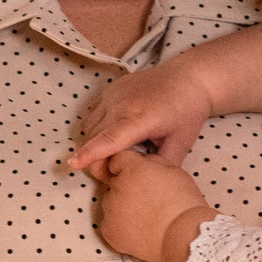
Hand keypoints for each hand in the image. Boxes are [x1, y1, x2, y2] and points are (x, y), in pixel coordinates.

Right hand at [71, 57, 215, 177]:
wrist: (188, 78)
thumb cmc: (187, 112)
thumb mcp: (180, 144)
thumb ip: (159, 166)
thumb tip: (141, 183)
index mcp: (141, 118)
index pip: (109, 138)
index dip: (91, 153)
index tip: (73, 164)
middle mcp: (121, 104)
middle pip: (94, 137)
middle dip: (98, 159)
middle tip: (115, 172)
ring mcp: (113, 94)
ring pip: (89, 126)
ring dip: (95, 143)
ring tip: (116, 152)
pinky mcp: (109, 89)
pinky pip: (92, 114)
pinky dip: (95, 129)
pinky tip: (113, 134)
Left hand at [96, 150, 210, 261]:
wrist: (185, 237)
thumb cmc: (184, 203)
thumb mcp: (174, 171)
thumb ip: (152, 161)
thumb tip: (141, 162)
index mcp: (132, 169)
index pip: (118, 160)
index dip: (129, 167)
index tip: (139, 177)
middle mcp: (117, 186)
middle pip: (115, 182)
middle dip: (127, 188)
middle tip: (148, 200)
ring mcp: (110, 210)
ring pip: (111, 203)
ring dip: (122, 207)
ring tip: (146, 217)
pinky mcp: (109, 230)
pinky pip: (110, 224)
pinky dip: (121, 227)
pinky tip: (139, 230)